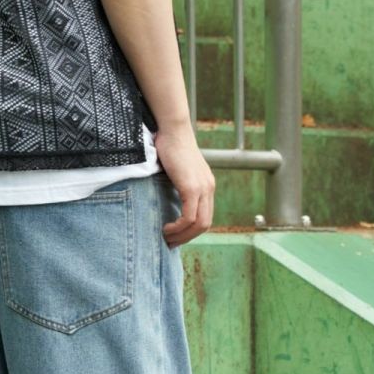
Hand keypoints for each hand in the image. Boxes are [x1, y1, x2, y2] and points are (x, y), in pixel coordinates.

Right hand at [154, 124, 214, 246]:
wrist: (172, 129)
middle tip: (170, 243)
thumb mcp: (177, 170)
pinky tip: (167, 228)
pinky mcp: (192, 187)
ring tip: (166, 238)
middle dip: (187, 238)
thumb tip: (165, 199)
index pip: (205, 217)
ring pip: (198, 224)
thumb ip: (177, 184)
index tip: (175, 236)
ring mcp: (202, 188)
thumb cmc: (169, 146)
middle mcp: (208, 188)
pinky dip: (179, 227)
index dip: (191, 231)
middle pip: (204, 225)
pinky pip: (189, 216)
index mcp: (206, 185)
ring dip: (182, 235)